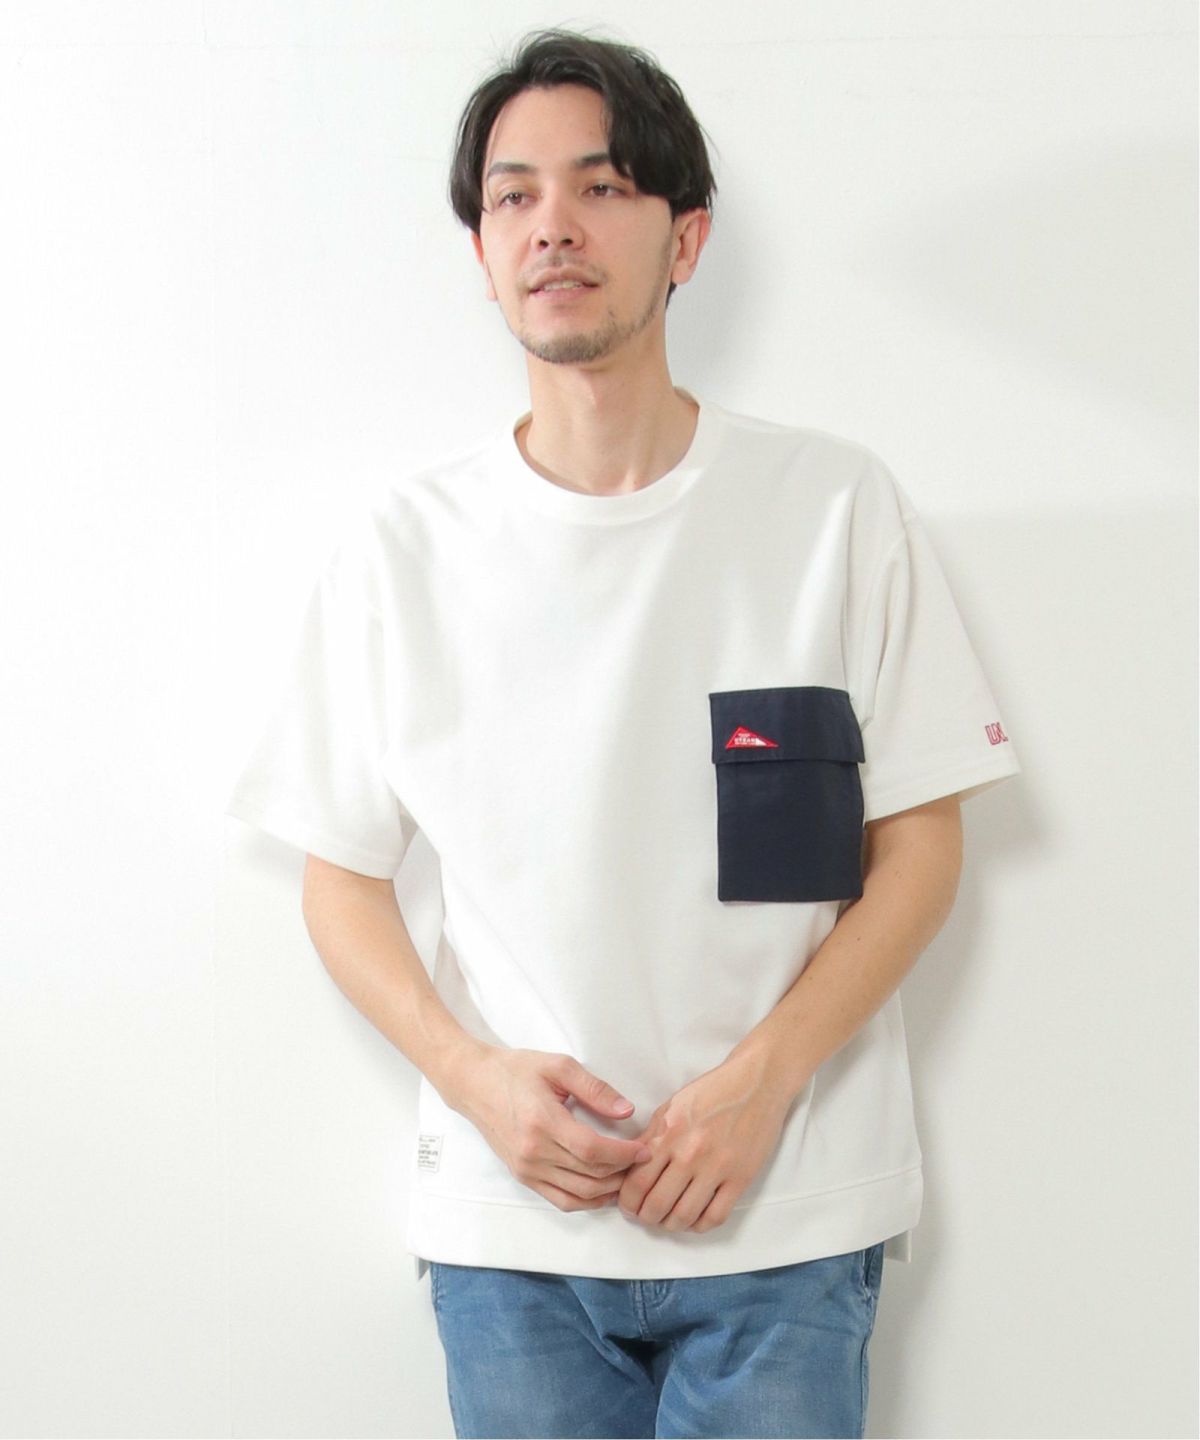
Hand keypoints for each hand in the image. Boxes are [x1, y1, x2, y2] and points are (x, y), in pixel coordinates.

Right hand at [451, 1046, 653, 1212]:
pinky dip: (586, 1201)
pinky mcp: (523, 1176)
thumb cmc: (515, 1070)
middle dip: (622, 1171)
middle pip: (590, 1175)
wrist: (474, 1083)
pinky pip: (560, 1200)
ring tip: (627, 1174)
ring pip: (578, 1194)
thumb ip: (595, 1089)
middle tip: (641, 1160)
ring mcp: (527, 1168)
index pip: (593, 1150)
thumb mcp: (558, 1066)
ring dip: (608, 1190)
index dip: (624, 1154)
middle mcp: (533, 1152)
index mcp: (543, 1122)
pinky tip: (603, 1190)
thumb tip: (626, 1111)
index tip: (643, 1148)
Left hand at [616, 1051, 793, 1233]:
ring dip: (671, 1225)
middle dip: (646, 1217)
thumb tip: (630, 1166)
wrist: (757, 1081)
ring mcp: (717, 1167)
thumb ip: (651, 1137)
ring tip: (669, 1220)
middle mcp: (690, 1153)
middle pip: (656, 1204)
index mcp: (669, 1133)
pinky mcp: (741, 1178)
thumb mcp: (672, 1106)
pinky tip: (695, 1219)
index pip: (636, 1182)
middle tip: (646, 1216)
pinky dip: (700, 1225)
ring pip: (684, 1216)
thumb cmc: (713, 1091)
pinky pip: (715, 1216)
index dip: (628, 1202)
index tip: (629, 1206)